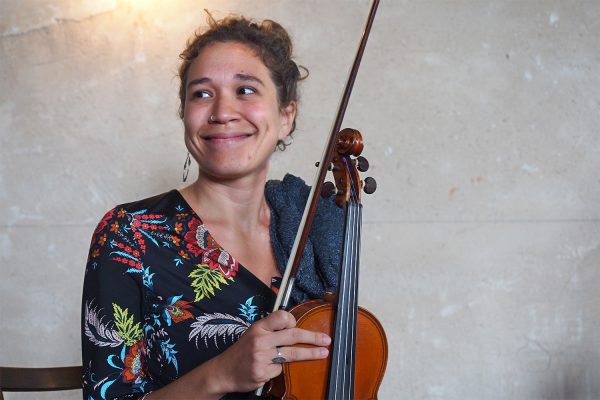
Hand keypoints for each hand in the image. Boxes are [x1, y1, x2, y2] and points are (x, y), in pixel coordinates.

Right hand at [209, 309, 330, 393]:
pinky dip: (279, 369)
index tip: (297, 326)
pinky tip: (269, 369)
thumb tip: (294, 326)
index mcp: (259, 327)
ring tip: (323, 353)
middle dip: (312, 337)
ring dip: (310, 354)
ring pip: (291, 354)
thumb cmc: (242, 351)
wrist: (223, 371)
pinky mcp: (262, 373)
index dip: (292, 321)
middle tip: (326, 339)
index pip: (282, 317)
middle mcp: (260, 340)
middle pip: (292, 336)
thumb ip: (271, 329)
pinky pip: (280, 369)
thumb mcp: (253, 333)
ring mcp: (261, 357)